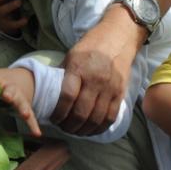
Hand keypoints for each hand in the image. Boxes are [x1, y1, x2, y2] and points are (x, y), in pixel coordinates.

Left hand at [0, 57, 40, 137]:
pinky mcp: (25, 108)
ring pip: (22, 104)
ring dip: (23, 109)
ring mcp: (20, 100)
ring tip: (25, 114)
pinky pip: (30, 118)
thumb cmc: (3, 81)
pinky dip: (33, 125)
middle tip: (7, 96)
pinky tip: (37, 133)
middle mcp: (12, 90)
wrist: (25, 80)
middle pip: (10, 92)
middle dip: (8, 94)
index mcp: (2, 82)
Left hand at [53, 16, 137, 134]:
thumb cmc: (91, 46)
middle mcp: (96, 80)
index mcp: (79, 69)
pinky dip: (100, 128)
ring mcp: (110, 88)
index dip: (58, 113)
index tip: (53, 119)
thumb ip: (63, 75)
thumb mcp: (71, 55)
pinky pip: (110, 117)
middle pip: (81, 112)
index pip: (67, 97)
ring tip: (75, 131)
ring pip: (96, 118)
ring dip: (83, 130)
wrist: (118, 38)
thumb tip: (50, 94)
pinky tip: (91, 131)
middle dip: (69, 125)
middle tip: (63, 128)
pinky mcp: (120, 93)